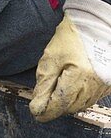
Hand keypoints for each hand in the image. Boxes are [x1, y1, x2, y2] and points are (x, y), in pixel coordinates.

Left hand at [30, 0, 110, 121]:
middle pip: (70, 107)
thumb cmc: (71, 37)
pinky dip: (79, 99)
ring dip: (66, 104)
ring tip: (56, 95)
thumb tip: (38, 106)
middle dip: (55, 107)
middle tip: (43, 102)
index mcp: (79, 76)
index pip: (60, 103)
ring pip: (81, 105)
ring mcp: (103, 85)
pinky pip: (91, 99)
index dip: (46, 110)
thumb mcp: (51, 58)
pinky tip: (71, 90)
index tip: (35, 112)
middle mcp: (94, 84)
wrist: (92, 25)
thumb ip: (44, 83)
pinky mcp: (107, 84)